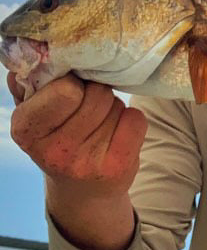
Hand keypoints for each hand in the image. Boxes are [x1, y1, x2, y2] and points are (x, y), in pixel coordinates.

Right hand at [7, 72, 146, 249]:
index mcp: (26, 130)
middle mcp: (55, 151)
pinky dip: (131, 119)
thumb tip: (27, 58)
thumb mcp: (36, 116)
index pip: (66, 88)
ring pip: (116, 104)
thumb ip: (30, 86)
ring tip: (99, 125)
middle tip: (88, 109)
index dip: (73, 83)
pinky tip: (117, 133)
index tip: (70, 92)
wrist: (82, 191)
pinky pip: (136, 119)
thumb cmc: (58, 139)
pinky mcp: (117, 168)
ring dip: (112, 107)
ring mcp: (87, 164)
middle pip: (96, 93)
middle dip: (96, 93)